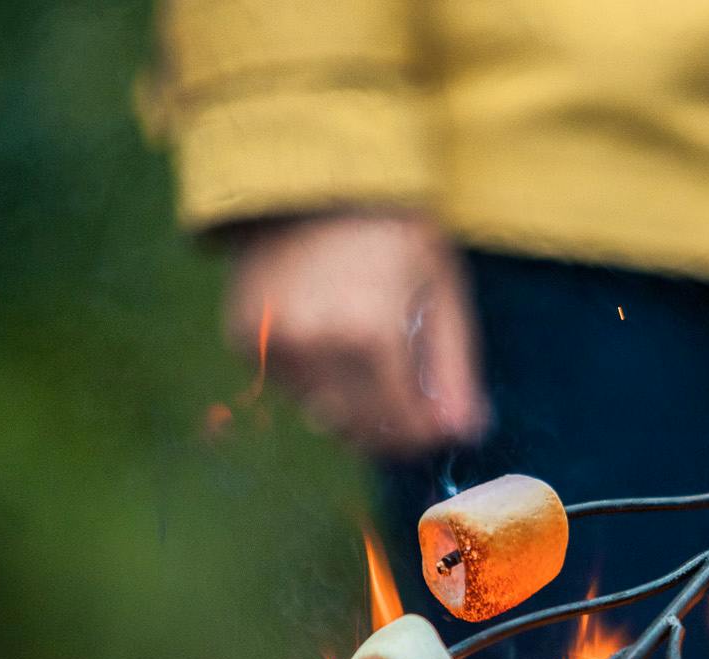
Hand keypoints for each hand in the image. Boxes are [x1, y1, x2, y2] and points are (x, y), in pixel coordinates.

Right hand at [222, 211, 489, 453]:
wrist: (312, 174)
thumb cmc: (394, 230)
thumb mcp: (441, 290)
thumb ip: (455, 370)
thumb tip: (464, 434)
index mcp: (372, 334)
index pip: (403, 423)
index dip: (426, 435)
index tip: (439, 429)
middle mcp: (316, 345)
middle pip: (360, 428)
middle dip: (391, 427)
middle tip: (409, 403)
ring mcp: (274, 343)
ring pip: (323, 412)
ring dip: (351, 400)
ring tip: (367, 348)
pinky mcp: (244, 338)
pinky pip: (289, 385)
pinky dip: (314, 376)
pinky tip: (328, 332)